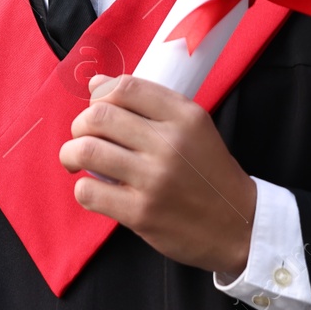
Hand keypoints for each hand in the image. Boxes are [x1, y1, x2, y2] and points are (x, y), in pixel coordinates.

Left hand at [59, 74, 256, 277]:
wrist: (239, 225)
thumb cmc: (209, 172)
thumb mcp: (193, 126)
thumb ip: (148, 103)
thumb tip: (95, 83)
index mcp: (184, 116)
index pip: (125, 87)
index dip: (100, 94)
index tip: (98, 108)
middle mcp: (169, 144)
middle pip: (98, 116)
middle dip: (80, 125)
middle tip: (84, 137)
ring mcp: (154, 180)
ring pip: (86, 151)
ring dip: (71, 154)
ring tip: (76, 160)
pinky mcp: (142, 213)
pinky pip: (89, 191)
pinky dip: (83, 188)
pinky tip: (95, 188)